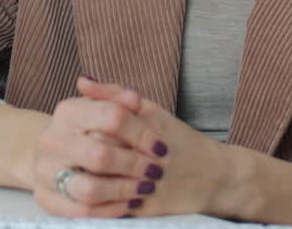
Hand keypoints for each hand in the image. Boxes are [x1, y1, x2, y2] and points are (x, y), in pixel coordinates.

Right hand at [30, 79, 168, 217]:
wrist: (64, 155)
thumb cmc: (99, 129)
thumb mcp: (112, 108)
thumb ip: (122, 100)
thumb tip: (132, 97)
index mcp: (68, 111)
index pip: (112, 117)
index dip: (141, 133)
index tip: (159, 145)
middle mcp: (51, 140)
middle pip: (100, 156)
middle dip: (134, 165)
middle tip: (155, 170)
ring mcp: (45, 171)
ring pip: (90, 189)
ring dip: (124, 190)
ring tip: (144, 187)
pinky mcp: (47, 199)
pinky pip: (83, 212)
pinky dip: (111, 209)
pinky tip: (129, 202)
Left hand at [77, 77, 233, 217]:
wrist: (215, 178)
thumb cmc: (180, 141)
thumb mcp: (152, 111)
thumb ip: (115, 94)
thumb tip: (82, 80)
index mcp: (148, 127)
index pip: (106, 122)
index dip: (90, 127)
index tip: (83, 130)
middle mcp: (148, 157)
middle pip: (100, 153)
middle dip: (84, 155)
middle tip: (75, 155)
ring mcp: (147, 186)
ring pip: (99, 185)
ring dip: (83, 180)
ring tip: (76, 174)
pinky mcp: (146, 211)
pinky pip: (108, 210)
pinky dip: (93, 203)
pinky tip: (86, 195)